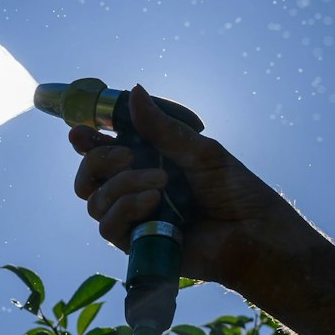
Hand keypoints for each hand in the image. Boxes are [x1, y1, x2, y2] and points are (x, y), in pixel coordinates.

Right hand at [69, 85, 296, 288]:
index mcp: (148, 162)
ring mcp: (134, 218)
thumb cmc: (235, 191)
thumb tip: (133, 90)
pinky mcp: (136, 244)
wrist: (254, 233)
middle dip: (97, 160)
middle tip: (126, 156)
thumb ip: (162, 128)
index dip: (86, 140)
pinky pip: (108, 226)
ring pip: (95, 200)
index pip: (103, 149)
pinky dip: (125, 208)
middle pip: (88, 174)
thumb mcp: (199, 152)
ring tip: (160, 183)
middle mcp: (135, 189)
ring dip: (123, 185)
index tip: (81, 132)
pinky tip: (152, 202)